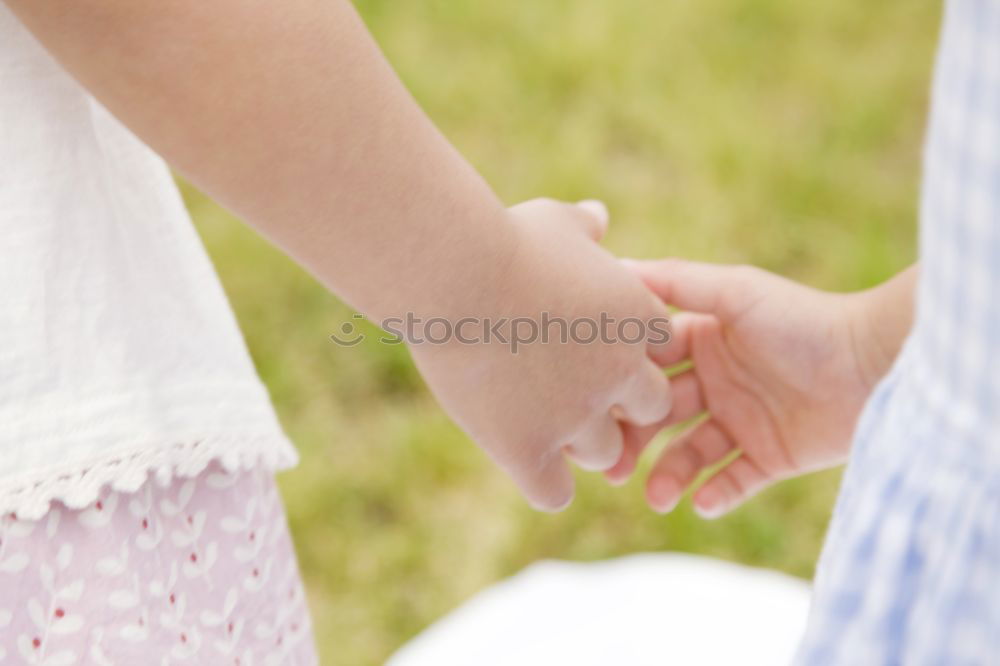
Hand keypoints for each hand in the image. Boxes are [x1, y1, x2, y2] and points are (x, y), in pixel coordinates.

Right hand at [409, 200, 672, 510]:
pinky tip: (521, 456)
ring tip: (538, 419)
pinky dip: (544, 482)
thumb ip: (587, 228)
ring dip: (580, 443)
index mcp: (636, 319)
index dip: (627, 352)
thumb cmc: (504, 237)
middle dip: (617, 404)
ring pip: (606, 455)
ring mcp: (576, 416)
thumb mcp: (557, 221)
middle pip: (647, 409)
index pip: (657, 352)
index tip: (588, 343)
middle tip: (569, 388)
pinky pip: (554, 492)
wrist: (454, 272)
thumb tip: (598, 216)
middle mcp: (619, 373)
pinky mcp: (527, 447)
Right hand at [607, 259, 912, 517]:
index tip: (591, 405)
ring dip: (670, 476)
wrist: (875, 363)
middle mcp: (716, 382)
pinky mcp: (771, 458)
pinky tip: (703, 503)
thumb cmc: (804, 319)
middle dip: (633, 440)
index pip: (647, 367)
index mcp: (703, 342)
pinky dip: (716, 495)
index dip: (621, 386)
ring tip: (658, 498)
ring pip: (689, 454)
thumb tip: (616, 267)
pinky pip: (733, 482)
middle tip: (610, 467)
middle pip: (658, 415)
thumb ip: (677, 281)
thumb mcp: (735, 291)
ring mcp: (742, 422)